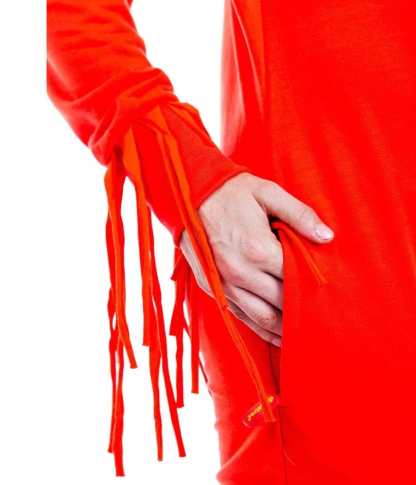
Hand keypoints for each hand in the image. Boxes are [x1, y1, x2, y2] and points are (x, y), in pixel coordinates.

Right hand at [179, 172, 333, 345]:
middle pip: (281, 303)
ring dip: (283, 329)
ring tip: (303, 334)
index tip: (331, 295)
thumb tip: (327, 237)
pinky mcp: (212, 288)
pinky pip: (240, 316)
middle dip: (303, 312)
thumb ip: (299, 215)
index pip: (295, 279)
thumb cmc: (230, 192)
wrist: (186, 193)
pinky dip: (260, 328)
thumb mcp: (267, 193)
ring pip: (261, 318)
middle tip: (323, 319)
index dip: (315, 288)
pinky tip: (275, 333)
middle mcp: (240, 272)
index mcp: (258, 249)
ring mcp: (223, 284)